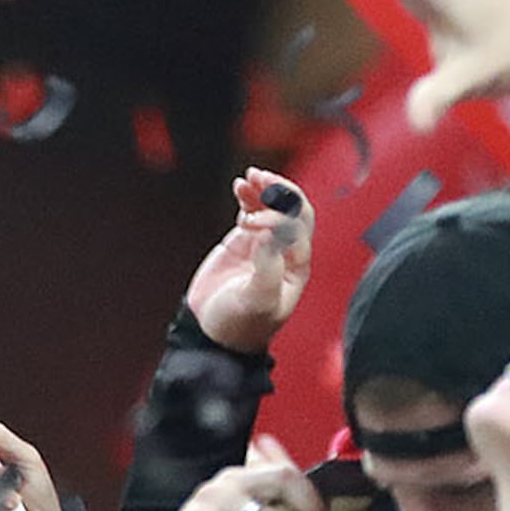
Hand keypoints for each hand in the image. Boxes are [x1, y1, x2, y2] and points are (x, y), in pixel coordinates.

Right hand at [182, 168, 316, 352]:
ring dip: (265, 188)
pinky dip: (247, 196)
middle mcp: (285, 250)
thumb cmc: (241, 325)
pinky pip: (251, 210)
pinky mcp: (244, 239)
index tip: (254, 223)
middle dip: (281, 191)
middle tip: (262, 178)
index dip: (279, 216)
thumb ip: (267, 267)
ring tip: (250, 176)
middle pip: (293, 209)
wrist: (213, 334)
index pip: (297, 227)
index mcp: (297, 265)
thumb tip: (271, 232)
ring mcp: (265, 242)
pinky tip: (239, 185)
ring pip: (272, 205)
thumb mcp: (257, 300)